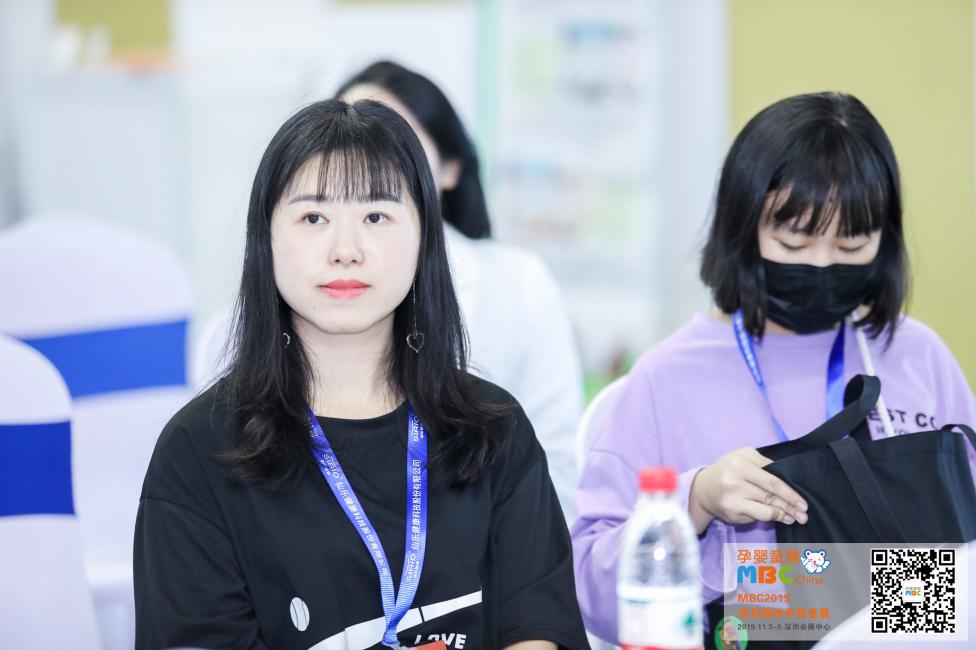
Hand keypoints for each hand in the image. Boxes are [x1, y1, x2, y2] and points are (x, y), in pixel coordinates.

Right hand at [688, 447, 807, 533]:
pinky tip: (778, 518)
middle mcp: (733, 483)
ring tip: (793, 518)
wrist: (703, 488)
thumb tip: (787, 481)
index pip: (771, 482)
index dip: (790, 494)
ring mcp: (731, 501)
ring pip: (765, 512)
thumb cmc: (728, 469)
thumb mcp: (743, 456)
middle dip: (790, 507)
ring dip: (782, 516)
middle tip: (804, 515)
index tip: (803, 503)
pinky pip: (756, 517)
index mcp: (739, 465)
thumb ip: (764, 464)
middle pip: (770, 498)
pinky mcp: (731, 514)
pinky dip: (769, 519)